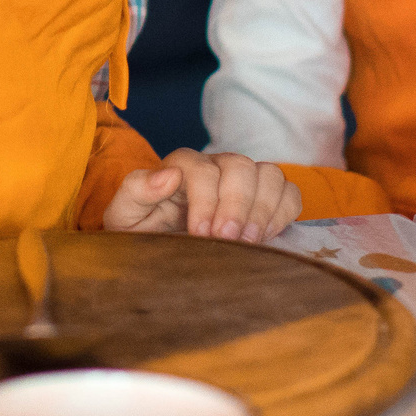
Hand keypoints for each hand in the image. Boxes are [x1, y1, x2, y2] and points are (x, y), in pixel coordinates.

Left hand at [103, 149, 299, 241]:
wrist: (159, 249)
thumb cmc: (142, 231)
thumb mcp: (125, 215)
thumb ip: (136, 191)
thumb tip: (168, 175)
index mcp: (182, 166)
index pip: (200, 167)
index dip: (205, 199)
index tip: (200, 234)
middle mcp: (217, 166)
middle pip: (240, 166)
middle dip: (237, 205)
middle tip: (228, 240)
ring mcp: (244, 180)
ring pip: (270, 174)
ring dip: (264, 209)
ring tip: (249, 242)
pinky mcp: (266, 198)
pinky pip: (289, 192)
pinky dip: (283, 213)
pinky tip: (265, 239)